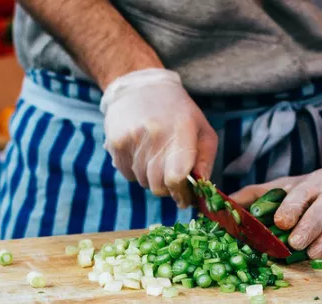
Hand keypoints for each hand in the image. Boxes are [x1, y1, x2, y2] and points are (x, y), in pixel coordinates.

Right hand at [100, 68, 217, 207]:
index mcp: (182, 130)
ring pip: (143, 182)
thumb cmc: (178, 112)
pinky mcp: (115, 143)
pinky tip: (142, 153)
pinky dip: (136, 172)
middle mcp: (155, 134)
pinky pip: (128, 175)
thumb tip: (201, 189)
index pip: (177, 177)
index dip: (181, 194)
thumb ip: (206, 160)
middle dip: (168, 189)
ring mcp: (132, 139)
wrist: (139, 86)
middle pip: (158, 185)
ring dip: (151, 178)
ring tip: (156, 156)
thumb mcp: (202, 129)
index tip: (185, 199)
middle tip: (172, 180)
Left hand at [230, 163, 321, 258]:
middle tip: (295, 242)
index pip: (304, 191)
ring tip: (312, 254)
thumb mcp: (290, 189)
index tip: (280, 221)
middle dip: (311, 224)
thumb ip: (258, 195)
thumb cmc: (318, 195)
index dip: (292, 206)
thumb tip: (225, 202)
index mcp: (315, 181)